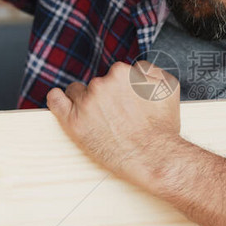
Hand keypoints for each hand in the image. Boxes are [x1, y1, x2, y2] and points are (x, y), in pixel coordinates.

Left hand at [46, 61, 181, 191]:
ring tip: (99, 120)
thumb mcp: (168, 88)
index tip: (125, 102)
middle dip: (105, 96)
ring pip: (77, 92)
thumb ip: (151, 70)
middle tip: (117, 116)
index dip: (121, 90)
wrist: (154, 157)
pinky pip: (56, 101)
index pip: (115, 74)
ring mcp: (86, 103)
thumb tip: (139, 68)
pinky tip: (61, 100)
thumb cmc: (162, 127)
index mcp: (122, 73)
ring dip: (85, 101)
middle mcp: (101, 84)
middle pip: (97, 83)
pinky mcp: (73, 122)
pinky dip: (57, 99)